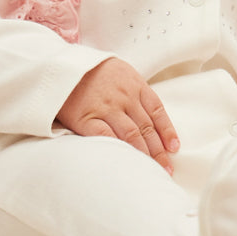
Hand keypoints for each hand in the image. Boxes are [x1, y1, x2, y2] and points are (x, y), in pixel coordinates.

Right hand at [57, 57, 179, 173]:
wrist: (62, 65)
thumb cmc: (92, 70)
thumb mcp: (120, 71)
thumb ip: (135, 90)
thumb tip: (150, 116)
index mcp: (134, 84)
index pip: (157, 110)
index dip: (167, 130)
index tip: (174, 148)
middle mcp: (124, 96)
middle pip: (146, 127)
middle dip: (158, 150)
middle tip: (167, 168)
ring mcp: (106, 107)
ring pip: (131, 135)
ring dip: (144, 155)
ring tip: (151, 170)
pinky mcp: (87, 118)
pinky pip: (107, 137)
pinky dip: (119, 150)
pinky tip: (127, 161)